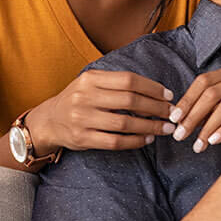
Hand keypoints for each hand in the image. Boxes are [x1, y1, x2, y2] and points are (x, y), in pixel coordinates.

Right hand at [28, 70, 174, 151]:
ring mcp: (82, 118)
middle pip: (129, 101)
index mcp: (90, 78)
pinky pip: (115, 141)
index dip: (152, 88)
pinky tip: (147, 139)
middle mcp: (85, 96)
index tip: (168, 96)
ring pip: (124, 123)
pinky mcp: (82, 138)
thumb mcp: (91, 83)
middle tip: (171, 113)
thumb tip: (156, 91)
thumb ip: (117, 83)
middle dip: (155, 108)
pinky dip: (135, 141)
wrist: (49, 121)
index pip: (128, 80)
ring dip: (149, 126)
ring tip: (164, 128)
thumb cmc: (79, 99)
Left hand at [169, 63, 220, 152]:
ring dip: (207, 128)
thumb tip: (178, 119)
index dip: (186, 100)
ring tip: (197, 145)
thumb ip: (205, 106)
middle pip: (212, 94)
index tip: (174, 119)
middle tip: (180, 135)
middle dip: (193, 117)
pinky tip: (213, 141)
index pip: (203, 81)